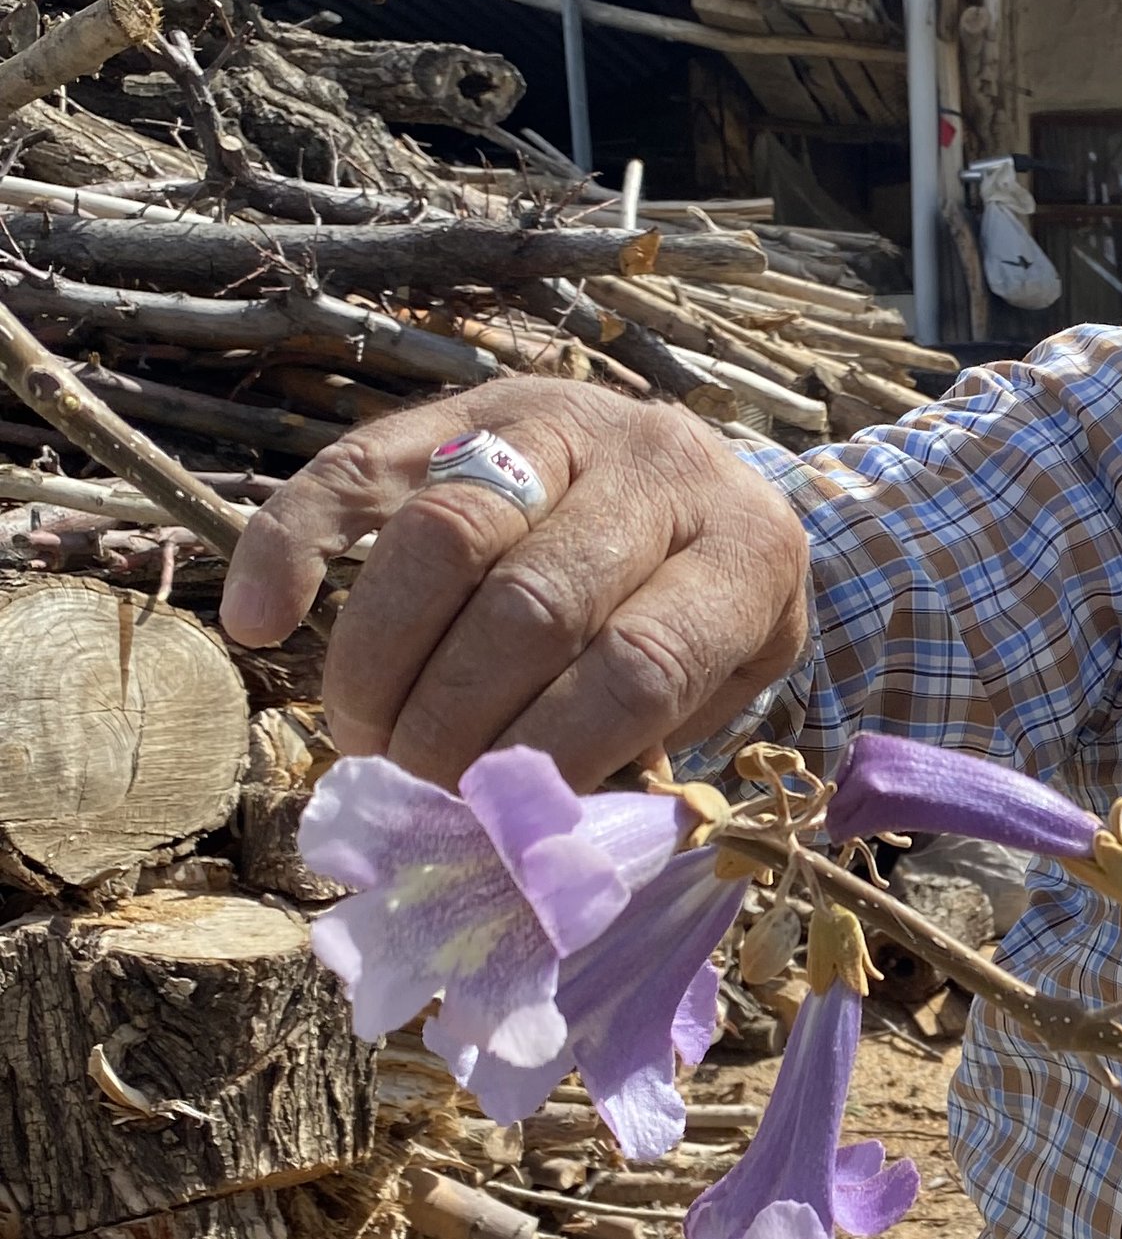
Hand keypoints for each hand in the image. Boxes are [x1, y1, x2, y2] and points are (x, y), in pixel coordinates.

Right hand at [219, 378, 812, 789]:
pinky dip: (294, 544)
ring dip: (382, 656)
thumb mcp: (723, 685)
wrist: (717, 486)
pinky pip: (360, 468)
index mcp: (744, 553)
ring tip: (364, 734)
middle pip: (531, 603)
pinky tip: (260, 623)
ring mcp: (563, 424)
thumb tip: (528, 832)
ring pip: (445, 531)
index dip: (553, 753)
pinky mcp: (471, 406)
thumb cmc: (708, 616)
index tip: (495, 816)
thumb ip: (646, 747)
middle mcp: (661, 468)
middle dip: (455, 719)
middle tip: (416, 788)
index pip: (638, 665)